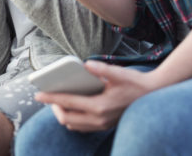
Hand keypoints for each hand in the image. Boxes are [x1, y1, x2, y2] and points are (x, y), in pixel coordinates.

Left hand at [35, 61, 158, 131]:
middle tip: (48, 97)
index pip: (68, 103)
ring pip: (74, 126)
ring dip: (63, 115)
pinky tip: (71, 107)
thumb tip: (85, 64)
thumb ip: (101, 68)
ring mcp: (103, 125)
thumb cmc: (135, 82)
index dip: (51, 99)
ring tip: (57, 102)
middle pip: (67, 119)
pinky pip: (82, 127)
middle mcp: (99, 119)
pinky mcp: (105, 126)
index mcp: (100, 106)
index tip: (38, 94)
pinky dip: (73, 119)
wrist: (153, 95)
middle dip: (54, 108)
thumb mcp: (118, 73)